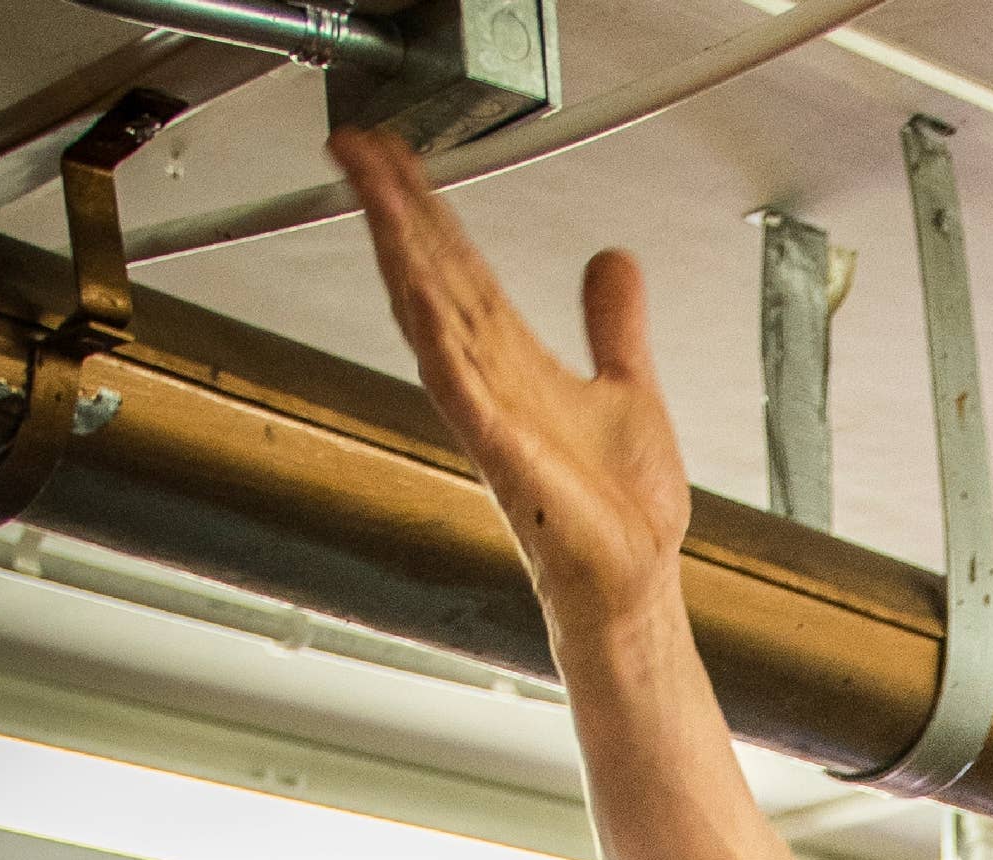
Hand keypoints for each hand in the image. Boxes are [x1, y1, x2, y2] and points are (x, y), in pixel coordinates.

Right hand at [332, 126, 692, 646]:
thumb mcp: (628, 391)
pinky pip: (461, 389)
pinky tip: (415, 293)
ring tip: (373, 191)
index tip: (394, 153)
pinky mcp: (505, 456)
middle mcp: (493, 383)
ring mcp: (492, 418)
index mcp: (516, 363)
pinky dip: (438, 339)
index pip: (460, 266)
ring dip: (403, 254)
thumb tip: (613, 262)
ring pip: (434, 318)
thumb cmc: (623, 512)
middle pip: (433, 276)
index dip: (428, 207)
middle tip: (356, 143)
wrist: (635, 583)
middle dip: (397, 208)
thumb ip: (613, 326)